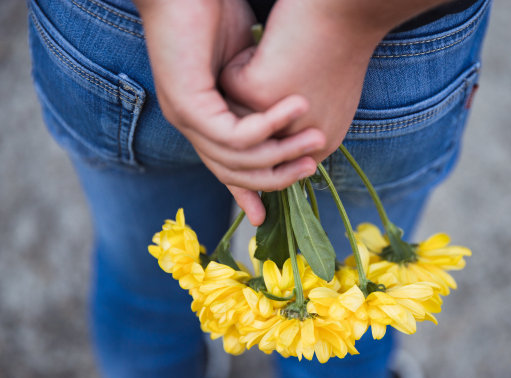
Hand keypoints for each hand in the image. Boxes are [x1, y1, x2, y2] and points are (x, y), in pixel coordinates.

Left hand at [134, 0, 324, 224]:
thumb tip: (290, 126)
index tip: (270, 214)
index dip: (250, 191)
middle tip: (312, 167)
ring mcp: (184, 116)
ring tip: (315, 138)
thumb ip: (260, 100)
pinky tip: (295, 107)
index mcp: (203, 118)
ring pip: (237, 159)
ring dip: (281, 152)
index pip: (228, 168)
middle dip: (277, 176)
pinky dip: (267, 127)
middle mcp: (190, 124)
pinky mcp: (185, 103)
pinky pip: (233, 134)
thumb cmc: (219, 15)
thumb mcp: (247, 68)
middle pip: (234, 173)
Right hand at [220, 0, 448, 161]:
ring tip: (278, 62)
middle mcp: (298, 142)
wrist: (346, 13)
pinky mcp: (259, 94)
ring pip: (233, 110)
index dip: (267, 121)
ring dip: (248, 82)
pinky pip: (229, 83)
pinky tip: (270, 50)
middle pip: (249, 133)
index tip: (280, 96)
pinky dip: (243, 60)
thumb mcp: (329, 103)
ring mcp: (278, 121)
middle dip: (255, 101)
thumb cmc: (338, 49)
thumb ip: (304, 130)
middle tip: (282, 73)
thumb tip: (270, 141)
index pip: (271, 149)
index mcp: (319, 147)